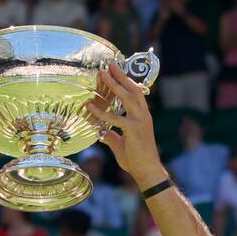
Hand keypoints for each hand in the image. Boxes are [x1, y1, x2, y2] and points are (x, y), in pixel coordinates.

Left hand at [86, 63, 163, 188]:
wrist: (147, 171)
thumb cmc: (136, 159)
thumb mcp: (121, 144)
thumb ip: (111, 136)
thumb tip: (100, 132)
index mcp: (142, 117)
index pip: (135, 94)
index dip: (126, 81)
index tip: (116, 70)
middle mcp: (143, 116)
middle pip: (132, 90)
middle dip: (121, 76)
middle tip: (110, 64)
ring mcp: (140, 121)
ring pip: (126, 98)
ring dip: (113, 84)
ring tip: (102, 74)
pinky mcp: (133, 130)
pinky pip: (115, 118)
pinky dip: (101, 112)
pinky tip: (89, 107)